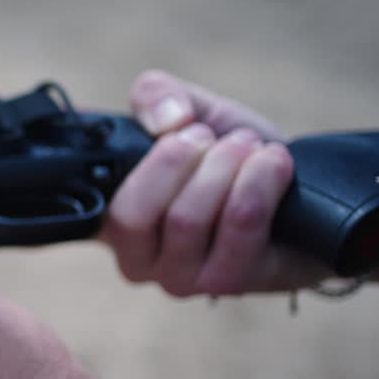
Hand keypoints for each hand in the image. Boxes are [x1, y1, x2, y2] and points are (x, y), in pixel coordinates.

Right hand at [100, 70, 325, 295]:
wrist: (297, 192)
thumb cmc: (228, 157)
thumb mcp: (186, 112)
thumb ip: (157, 95)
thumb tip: (167, 120)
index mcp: (111, 223)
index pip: (80, 214)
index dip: (101, 170)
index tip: (150, 131)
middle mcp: (136, 261)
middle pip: (133, 216)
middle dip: (177, 160)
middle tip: (207, 134)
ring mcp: (181, 280)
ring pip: (186, 219)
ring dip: (223, 166)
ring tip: (246, 144)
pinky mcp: (232, 283)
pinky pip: (239, 225)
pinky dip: (258, 180)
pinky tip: (272, 162)